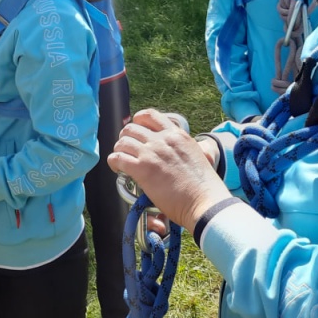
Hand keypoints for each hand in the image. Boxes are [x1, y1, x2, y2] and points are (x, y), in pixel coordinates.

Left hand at [109, 109, 230, 230]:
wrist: (204, 202)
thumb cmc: (204, 187)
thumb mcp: (200, 156)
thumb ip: (192, 148)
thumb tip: (197, 149)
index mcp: (176, 134)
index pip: (150, 115)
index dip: (138, 121)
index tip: (136, 130)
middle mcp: (162, 139)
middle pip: (131, 128)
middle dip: (126, 138)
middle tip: (127, 150)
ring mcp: (151, 153)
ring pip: (122, 142)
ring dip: (119, 150)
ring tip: (122, 160)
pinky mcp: (143, 169)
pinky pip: (117, 158)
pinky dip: (114, 162)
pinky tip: (117, 169)